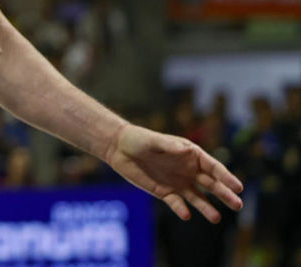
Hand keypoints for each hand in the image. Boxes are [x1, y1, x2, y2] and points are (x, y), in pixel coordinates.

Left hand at [104, 124, 243, 221]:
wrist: (120, 149)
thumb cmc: (140, 139)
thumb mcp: (154, 141)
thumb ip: (170, 146)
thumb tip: (186, 150)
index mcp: (192, 155)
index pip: (213, 168)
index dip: (226, 177)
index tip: (238, 187)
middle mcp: (189, 170)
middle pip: (211, 185)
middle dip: (225, 194)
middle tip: (238, 205)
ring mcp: (179, 182)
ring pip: (198, 198)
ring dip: (207, 208)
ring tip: (216, 218)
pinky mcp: (165, 192)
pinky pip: (177, 203)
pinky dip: (181, 209)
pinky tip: (186, 215)